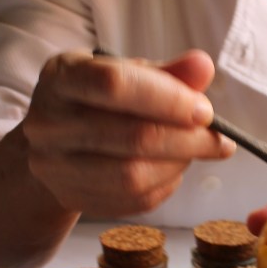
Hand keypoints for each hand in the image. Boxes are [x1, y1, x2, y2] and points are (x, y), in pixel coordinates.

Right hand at [20, 49, 234, 218]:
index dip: (168, 99)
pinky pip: (133, 201)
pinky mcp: (72, 197)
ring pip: (133, 176)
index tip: (205, 110)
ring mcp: (55, 166)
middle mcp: (48, 123)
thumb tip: (202, 66)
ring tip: (194, 152)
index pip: (115, 85)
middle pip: (131, 136)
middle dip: (187, 139)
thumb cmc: (99, 99)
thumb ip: (166, 72)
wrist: (57, 140)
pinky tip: (173, 169)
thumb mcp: (127, 73)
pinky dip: (165, 186)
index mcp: (62, 77)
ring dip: (178, 165)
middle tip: (218, 139)